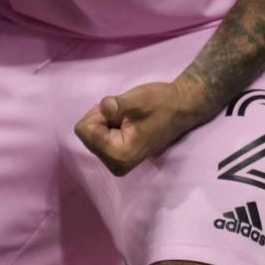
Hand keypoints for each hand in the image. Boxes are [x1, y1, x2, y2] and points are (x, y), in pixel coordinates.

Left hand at [74, 77, 215, 176]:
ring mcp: (116, 163)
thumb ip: (120, 104)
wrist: (180, 109)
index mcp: (119, 155)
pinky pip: (97, 135)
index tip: (122, 113)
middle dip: (102, 118)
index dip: (100, 114)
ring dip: (106, 120)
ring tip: (130, 120)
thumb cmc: (161, 103)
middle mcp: (115, 165)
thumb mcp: (139, 99)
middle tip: (127, 116)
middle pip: (86, 132)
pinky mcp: (117, 158)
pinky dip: (108, 125)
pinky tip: (127, 124)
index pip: (84, 129)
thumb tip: (105, 107)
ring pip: (90, 133)